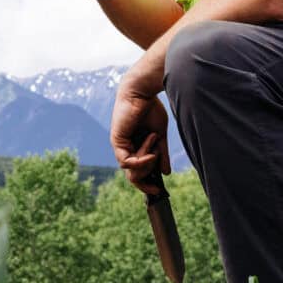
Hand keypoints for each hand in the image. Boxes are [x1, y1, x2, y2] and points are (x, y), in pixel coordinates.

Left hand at [110, 79, 169, 195]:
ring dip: (147, 160)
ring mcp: (120, 145)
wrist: (143, 92)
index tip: (159, 190)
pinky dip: (140, 160)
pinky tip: (150, 152)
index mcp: (135, 147)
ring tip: (153, 142)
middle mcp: (125, 148)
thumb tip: (165, 173)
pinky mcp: (116, 140)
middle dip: (146, 179)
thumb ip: (161, 154)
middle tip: (157, 177)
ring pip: (132, 170)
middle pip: (133, 177)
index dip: (146, 184)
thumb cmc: (151, 109)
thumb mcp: (160, 136)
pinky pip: (127, 162)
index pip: (137, 173)